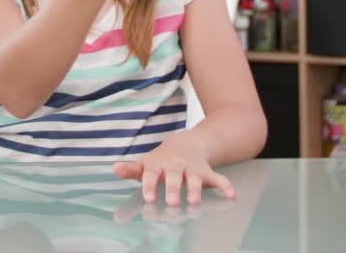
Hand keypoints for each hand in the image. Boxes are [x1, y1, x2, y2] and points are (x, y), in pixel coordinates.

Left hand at [112, 136, 236, 205]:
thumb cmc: (160, 160)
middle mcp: (175, 165)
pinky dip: (225, 185)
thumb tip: (114, 168)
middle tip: (171, 202)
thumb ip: (131, 170)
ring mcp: (192, 168)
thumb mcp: (145, 163)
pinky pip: (217, 178)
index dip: (150, 185)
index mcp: (158, 164)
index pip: (151, 174)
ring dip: (195, 189)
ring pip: (195, 178)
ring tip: (194, 202)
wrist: (185, 142)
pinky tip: (231, 195)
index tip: (148, 198)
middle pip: (174, 176)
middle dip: (173, 188)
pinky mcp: (206, 171)